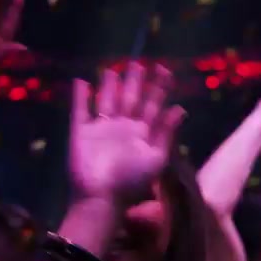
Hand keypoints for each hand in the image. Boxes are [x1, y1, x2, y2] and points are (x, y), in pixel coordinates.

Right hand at [68, 63, 184, 204]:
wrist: (101, 197)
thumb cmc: (131, 180)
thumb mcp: (156, 158)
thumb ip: (166, 132)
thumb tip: (180, 108)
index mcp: (143, 133)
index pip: (153, 105)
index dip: (159, 87)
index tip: (164, 69)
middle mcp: (123, 128)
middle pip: (131, 99)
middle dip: (135, 82)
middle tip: (138, 63)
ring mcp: (102, 129)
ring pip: (107, 101)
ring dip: (109, 86)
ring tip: (112, 69)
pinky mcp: (81, 132)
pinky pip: (80, 110)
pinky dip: (80, 96)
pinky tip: (81, 81)